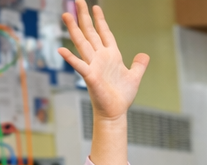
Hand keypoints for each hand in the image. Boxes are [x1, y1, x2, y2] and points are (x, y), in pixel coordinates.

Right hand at [59, 1, 147, 121]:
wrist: (116, 112)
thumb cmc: (122, 96)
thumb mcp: (134, 77)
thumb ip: (139, 65)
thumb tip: (144, 55)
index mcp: (111, 56)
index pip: (104, 33)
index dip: (101, 20)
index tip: (95, 6)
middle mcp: (100, 57)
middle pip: (90, 32)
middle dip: (84, 16)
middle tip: (78, 0)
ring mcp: (94, 66)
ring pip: (82, 43)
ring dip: (74, 29)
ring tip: (66, 15)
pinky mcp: (90, 77)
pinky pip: (79, 65)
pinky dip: (70, 58)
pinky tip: (61, 49)